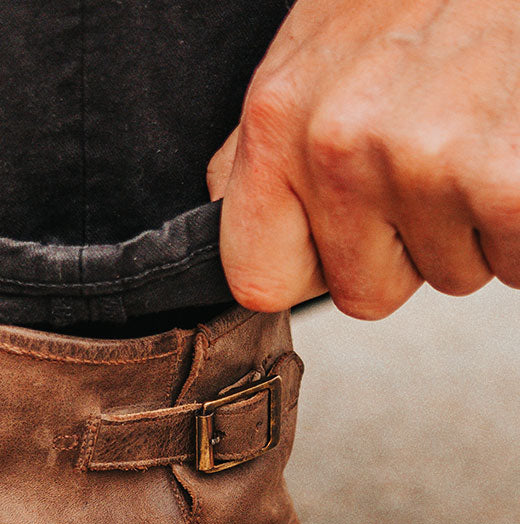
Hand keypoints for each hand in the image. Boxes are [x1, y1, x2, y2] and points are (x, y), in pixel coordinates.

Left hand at [207, 0, 519, 318]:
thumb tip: (221, 208)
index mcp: (279, 118)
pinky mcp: (506, 182)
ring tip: (485, 131)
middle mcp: (338, 144)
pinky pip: (515, 261)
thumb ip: (263, 143)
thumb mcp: (316, 45)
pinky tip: (517, 149)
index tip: (342, 243)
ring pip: (450, 274)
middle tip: (441, 156)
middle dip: (409, 246)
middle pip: (365, 291)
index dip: (311, 273)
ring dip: (472, 223)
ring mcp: (424, 162)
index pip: (259, 280)